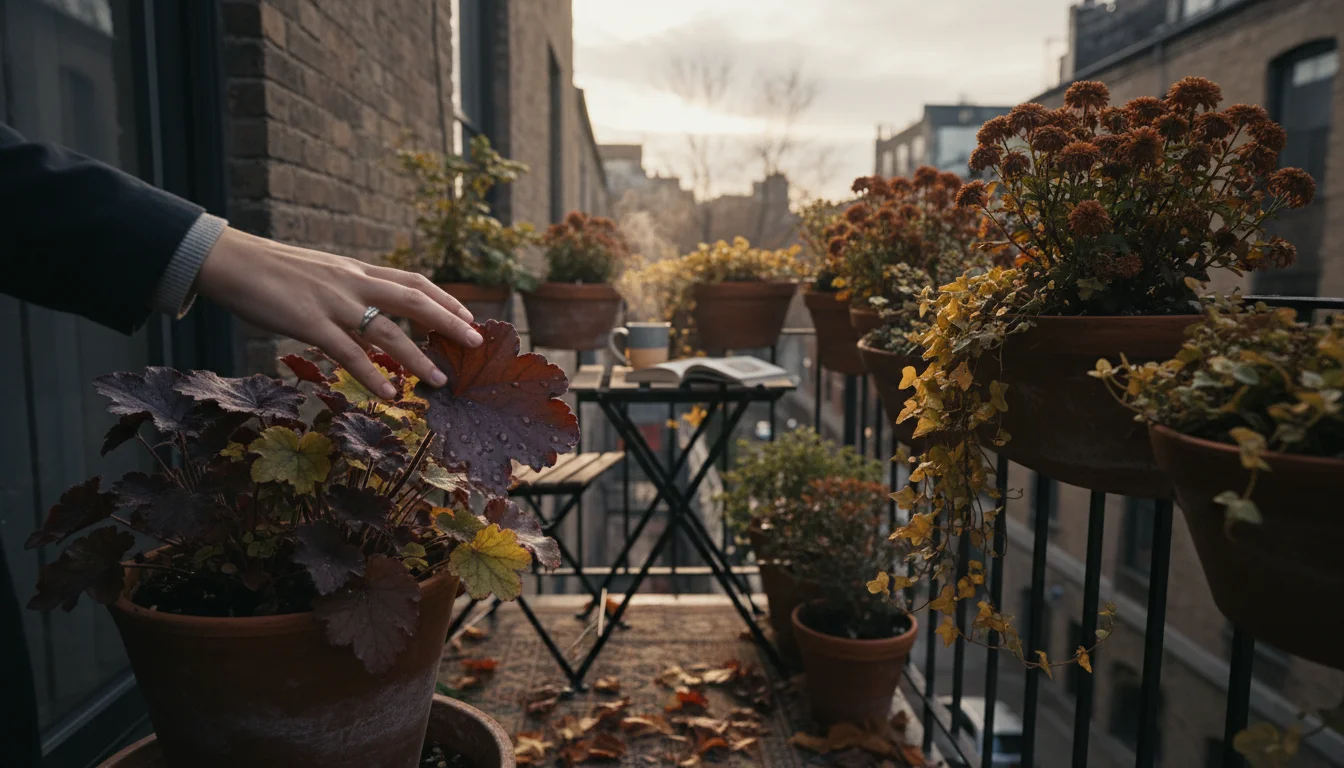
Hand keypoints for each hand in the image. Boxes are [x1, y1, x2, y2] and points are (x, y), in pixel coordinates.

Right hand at [195, 227, 482, 398]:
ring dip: (418, 357)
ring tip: (440, 380)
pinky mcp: (310, 323)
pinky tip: (391, 393)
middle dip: (448, 321)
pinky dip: (373, 375)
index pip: (413, 280)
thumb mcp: (319, 273)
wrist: (228, 261)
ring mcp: (333, 303)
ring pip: (388, 331)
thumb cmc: (270, 270)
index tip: (468, 315)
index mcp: (356, 270)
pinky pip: (350, 353)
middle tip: (475, 341)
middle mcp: (352, 283)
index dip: (444, 298)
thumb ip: (344, 289)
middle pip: (413, 299)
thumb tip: (363, 309)